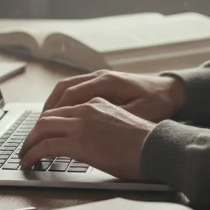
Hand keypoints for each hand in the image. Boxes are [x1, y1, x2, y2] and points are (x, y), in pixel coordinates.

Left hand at [19, 99, 155, 179]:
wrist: (156, 146)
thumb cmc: (146, 143)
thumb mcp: (121, 125)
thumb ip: (102, 127)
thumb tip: (91, 141)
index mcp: (97, 103)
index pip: (63, 109)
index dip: (48, 123)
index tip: (42, 134)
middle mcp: (86, 109)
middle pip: (47, 116)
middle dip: (33, 132)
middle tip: (28, 145)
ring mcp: (80, 124)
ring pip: (42, 128)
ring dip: (29, 143)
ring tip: (24, 156)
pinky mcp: (77, 142)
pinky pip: (45, 146)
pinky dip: (32, 154)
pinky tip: (29, 162)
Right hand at [43, 69, 185, 122]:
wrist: (173, 91)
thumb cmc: (158, 103)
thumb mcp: (139, 114)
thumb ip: (113, 119)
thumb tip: (89, 130)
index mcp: (106, 82)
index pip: (69, 95)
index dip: (54, 114)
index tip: (42, 130)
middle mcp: (99, 77)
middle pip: (62, 90)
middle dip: (47, 111)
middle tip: (36, 131)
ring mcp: (100, 78)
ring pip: (65, 89)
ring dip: (53, 106)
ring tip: (43, 126)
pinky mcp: (102, 84)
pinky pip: (74, 90)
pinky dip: (63, 103)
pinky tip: (60, 118)